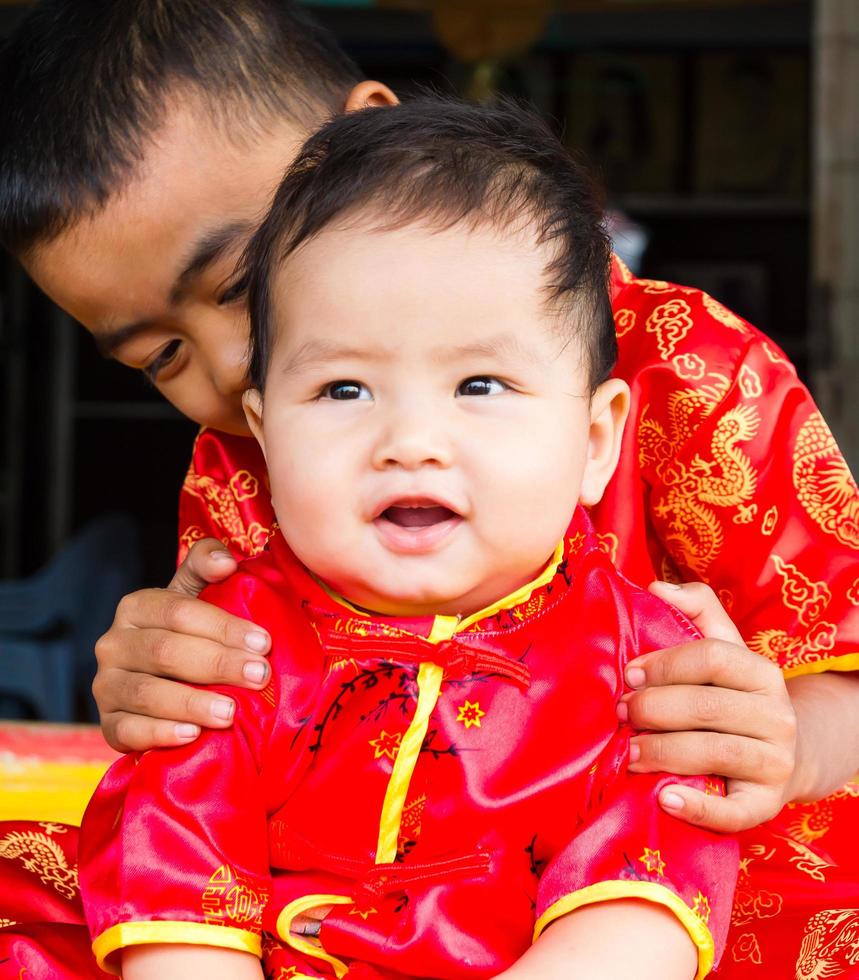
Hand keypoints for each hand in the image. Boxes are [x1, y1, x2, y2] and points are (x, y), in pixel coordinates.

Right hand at [93, 538, 270, 751]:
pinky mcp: (108, 725)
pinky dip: (160, 734)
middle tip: (259, 676)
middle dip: (218, 663)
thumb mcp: (194, 594)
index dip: (223, 626)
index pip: (179, 612)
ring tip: (231, 712)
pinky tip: (191, 735)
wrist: (158, 681)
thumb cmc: (186, 633)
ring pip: (147, 694)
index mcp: (136, 607)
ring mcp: (106, 687)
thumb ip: (206, 566)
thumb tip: (226, 560)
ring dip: (192, 703)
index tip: (262, 642)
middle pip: (166, 651)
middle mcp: (113, 644)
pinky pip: (128, 731)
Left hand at [619, 581, 796, 833]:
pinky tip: (665, 798)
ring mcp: (775, 761)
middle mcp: (776, 715)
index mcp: (760, 672)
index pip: (711, 657)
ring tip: (629, 752)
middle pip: (708, 706)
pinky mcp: (767, 804)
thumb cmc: (732, 695)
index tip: (628, 675)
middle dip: (654, 709)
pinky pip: (735, 811)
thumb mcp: (723, 646)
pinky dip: (698, 807)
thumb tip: (655, 588)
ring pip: (716, 753)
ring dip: (664, 752)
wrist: (781, 755)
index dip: (664, 664)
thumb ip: (695, 607)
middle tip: (622, 714)